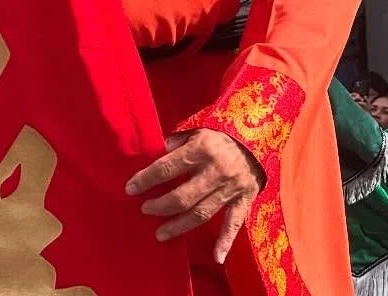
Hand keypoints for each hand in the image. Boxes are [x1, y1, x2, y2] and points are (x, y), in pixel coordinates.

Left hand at [127, 129, 262, 263]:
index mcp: (200, 149)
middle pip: (182, 197)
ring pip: (202, 213)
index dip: (146, 180)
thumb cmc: (220, 135)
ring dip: (179, 226)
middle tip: (145, 210)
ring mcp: (230, 188)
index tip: (130, 188)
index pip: (166, 168)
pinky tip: (217, 257)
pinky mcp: (243, 200)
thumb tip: (153, 156)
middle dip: (160, 206)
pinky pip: (234, 224)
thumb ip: (175, 143)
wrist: (257, 139)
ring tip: (160, 233)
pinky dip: (225, 242)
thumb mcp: (196, 129)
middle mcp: (215, 171)